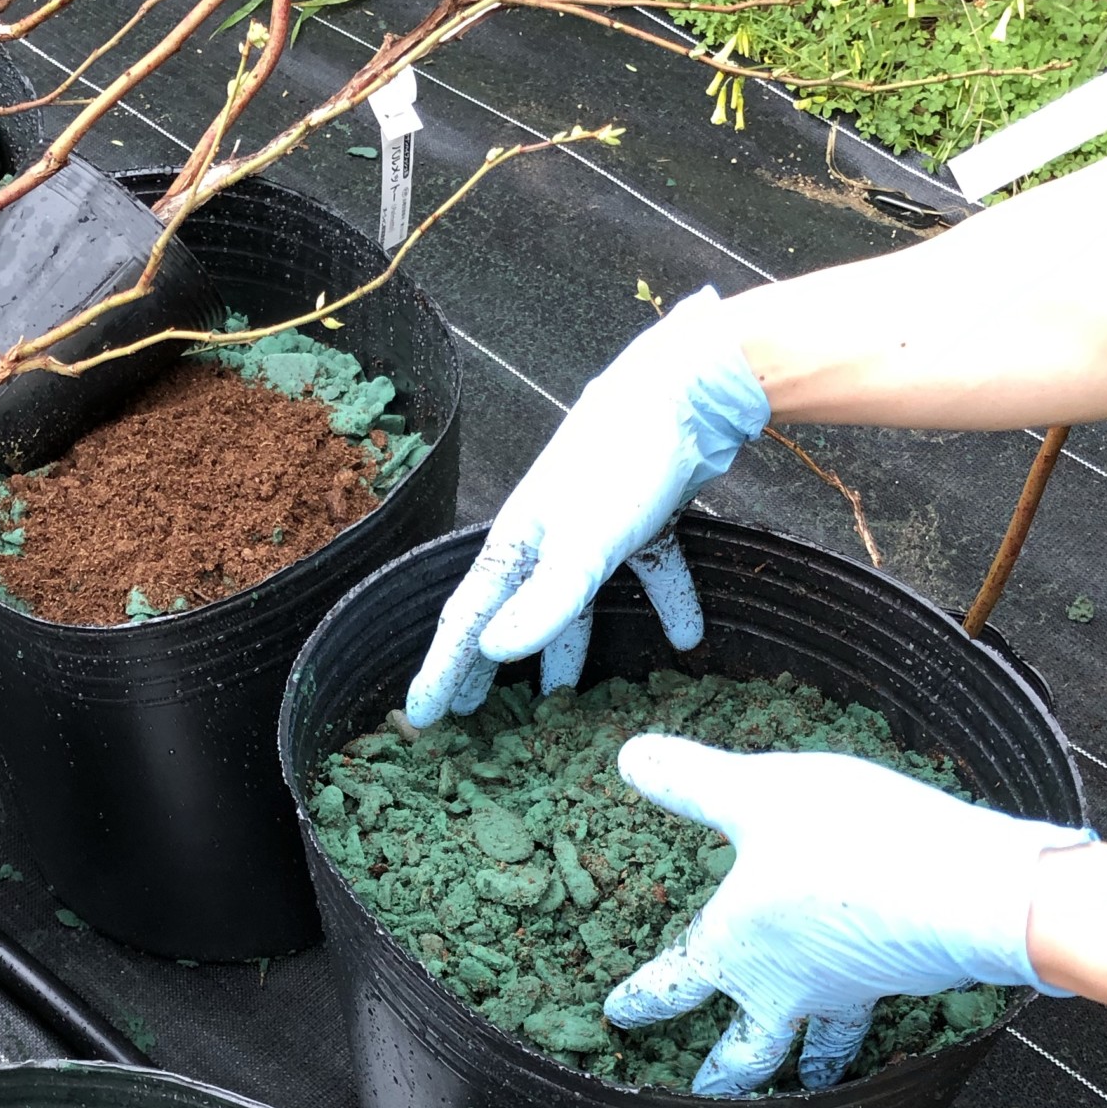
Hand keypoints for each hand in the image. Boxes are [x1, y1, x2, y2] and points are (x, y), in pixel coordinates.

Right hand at [404, 288, 770, 725]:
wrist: (685, 389)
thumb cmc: (620, 464)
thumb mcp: (583, 544)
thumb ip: (544, 601)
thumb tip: (492, 650)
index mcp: (517, 545)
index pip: (466, 620)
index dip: (440, 670)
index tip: (419, 717)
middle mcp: (545, 538)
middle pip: (507, 613)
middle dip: (486, 664)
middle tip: (470, 711)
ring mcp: (592, 529)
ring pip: (571, 602)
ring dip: (565, 648)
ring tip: (559, 697)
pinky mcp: (640, 519)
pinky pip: (647, 571)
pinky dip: (665, 602)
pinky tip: (687, 637)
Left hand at [602, 736, 1093, 1096]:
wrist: (968, 889)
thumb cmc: (853, 843)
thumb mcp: (758, 794)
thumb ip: (694, 781)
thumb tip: (630, 759)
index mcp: (736, 949)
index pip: (674, 984)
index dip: (642, 999)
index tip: (619, 1016)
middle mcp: (789, 986)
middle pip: (748, 1051)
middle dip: (726, 1074)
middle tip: (707, 1092)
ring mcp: (850, 989)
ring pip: (822, 1044)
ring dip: (810, 1067)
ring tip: (809, 1083)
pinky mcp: (904, 976)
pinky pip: (875, 1012)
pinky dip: (867, 1023)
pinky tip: (878, 1002)